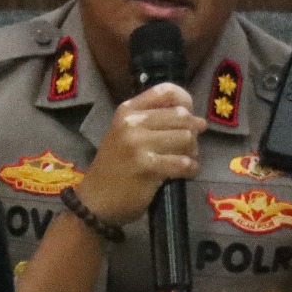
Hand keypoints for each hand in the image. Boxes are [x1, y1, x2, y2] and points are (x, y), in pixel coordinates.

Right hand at [78, 82, 206, 225]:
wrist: (96, 199)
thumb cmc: (115, 167)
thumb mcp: (126, 134)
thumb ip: (153, 121)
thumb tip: (196, 119)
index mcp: (127, 111)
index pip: (166, 91)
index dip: (185, 101)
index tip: (190, 115)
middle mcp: (132, 123)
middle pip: (181, 116)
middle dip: (193, 131)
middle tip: (191, 145)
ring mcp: (138, 144)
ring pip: (186, 138)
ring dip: (193, 151)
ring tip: (187, 159)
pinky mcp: (147, 167)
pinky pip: (183, 162)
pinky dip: (191, 168)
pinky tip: (188, 172)